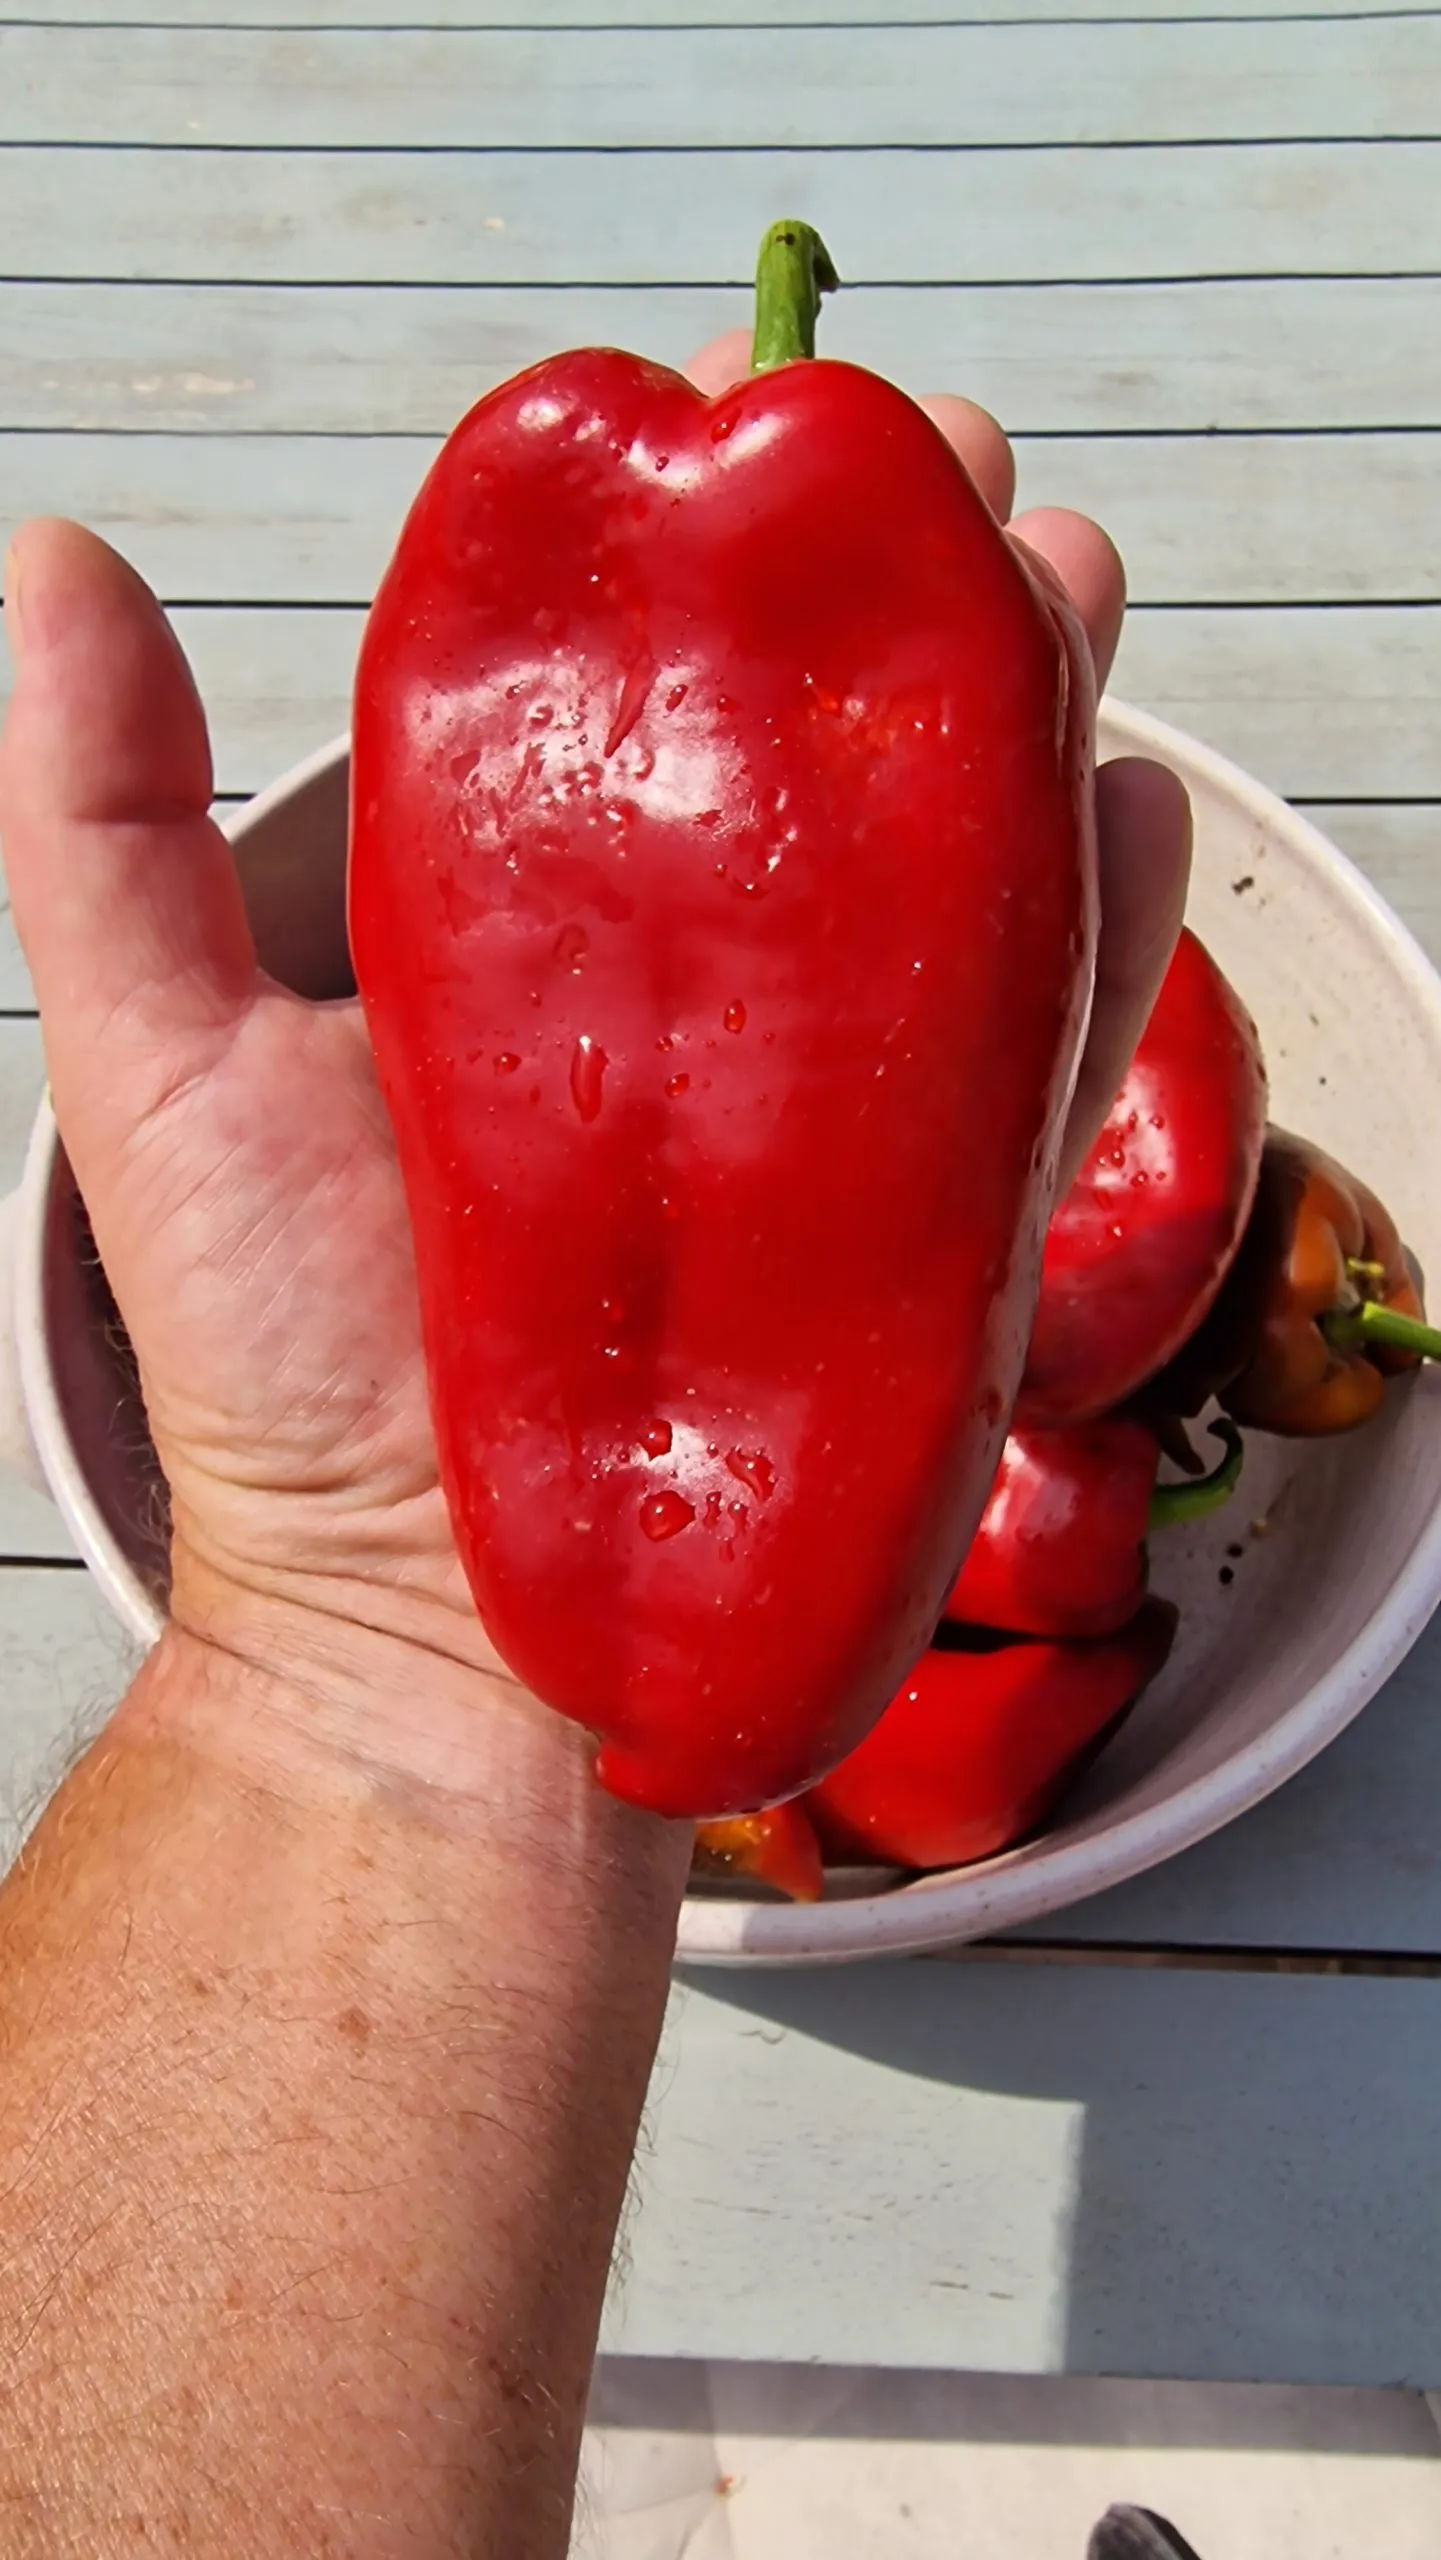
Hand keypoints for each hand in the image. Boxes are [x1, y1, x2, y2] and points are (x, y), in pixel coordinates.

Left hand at [0, 344, 1186, 1779]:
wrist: (430, 1641)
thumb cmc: (276, 1371)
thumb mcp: (155, 1068)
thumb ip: (99, 824)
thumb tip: (55, 553)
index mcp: (541, 931)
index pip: (655, 698)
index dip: (725, 553)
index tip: (768, 433)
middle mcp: (695, 1000)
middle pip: (836, 758)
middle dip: (921, 596)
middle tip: (961, 486)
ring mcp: (816, 1114)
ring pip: (959, 875)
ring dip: (1033, 715)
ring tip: (1063, 592)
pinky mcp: (916, 1236)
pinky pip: (1036, 1065)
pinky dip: (1102, 935)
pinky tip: (1124, 813)